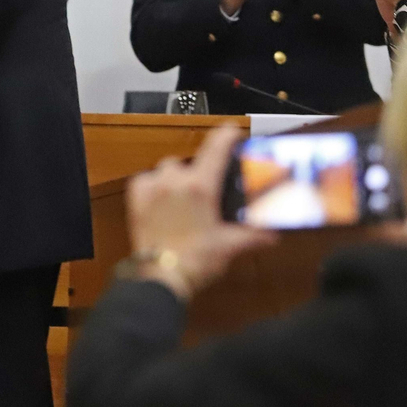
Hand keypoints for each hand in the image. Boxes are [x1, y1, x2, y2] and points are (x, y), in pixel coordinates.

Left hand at [126, 125, 276, 299]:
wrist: (162, 275)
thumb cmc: (197, 260)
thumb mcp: (230, 245)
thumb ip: (254, 235)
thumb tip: (272, 233)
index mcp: (199, 187)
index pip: (215, 149)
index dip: (225, 135)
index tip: (232, 131)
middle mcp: (173, 181)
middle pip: (189, 163)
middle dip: (199, 173)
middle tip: (206, 193)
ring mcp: (151, 187)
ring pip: (166, 170)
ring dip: (176, 179)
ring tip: (185, 200)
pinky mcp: (134, 198)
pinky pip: (146, 180)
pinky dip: (155, 186)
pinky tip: (163, 201)